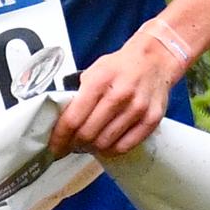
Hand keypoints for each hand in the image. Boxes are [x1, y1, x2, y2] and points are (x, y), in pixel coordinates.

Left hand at [53, 36, 178, 158]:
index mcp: (99, 82)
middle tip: (70, 145)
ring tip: (88, 144)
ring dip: (92, 148)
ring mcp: (137, 109)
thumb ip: (79, 94)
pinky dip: (112, 150)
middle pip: (88, 134)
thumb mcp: (93, 71)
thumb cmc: (120, 66)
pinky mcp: (151, 120)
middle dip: (74, 144)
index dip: (60, 137)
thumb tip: (62, 120)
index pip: (73, 119)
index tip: (54, 146)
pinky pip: (125, 146)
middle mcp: (119, 95)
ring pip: (106, 143)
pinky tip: (107, 144)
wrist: (155, 59)